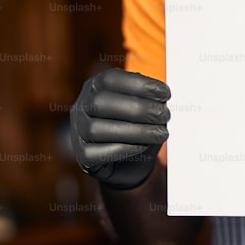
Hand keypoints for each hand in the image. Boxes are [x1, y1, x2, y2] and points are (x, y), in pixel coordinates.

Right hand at [70, 68, 170, 189]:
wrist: (131, 165)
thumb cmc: (139, 130)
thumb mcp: (147, 111)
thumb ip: (150, 101)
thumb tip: (160, 99)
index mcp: (95, 88)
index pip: (109, 79)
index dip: (138, 84)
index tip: (165, 94)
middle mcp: (82, 107)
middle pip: (100, 102)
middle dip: (138, 108)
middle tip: (164, 116)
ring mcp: (78, 132)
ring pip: (96, 129)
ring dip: (135, 131)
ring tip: (160, 133)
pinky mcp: (82, 157)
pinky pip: (96, 153)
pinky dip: (122, 149)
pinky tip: (142, 147)